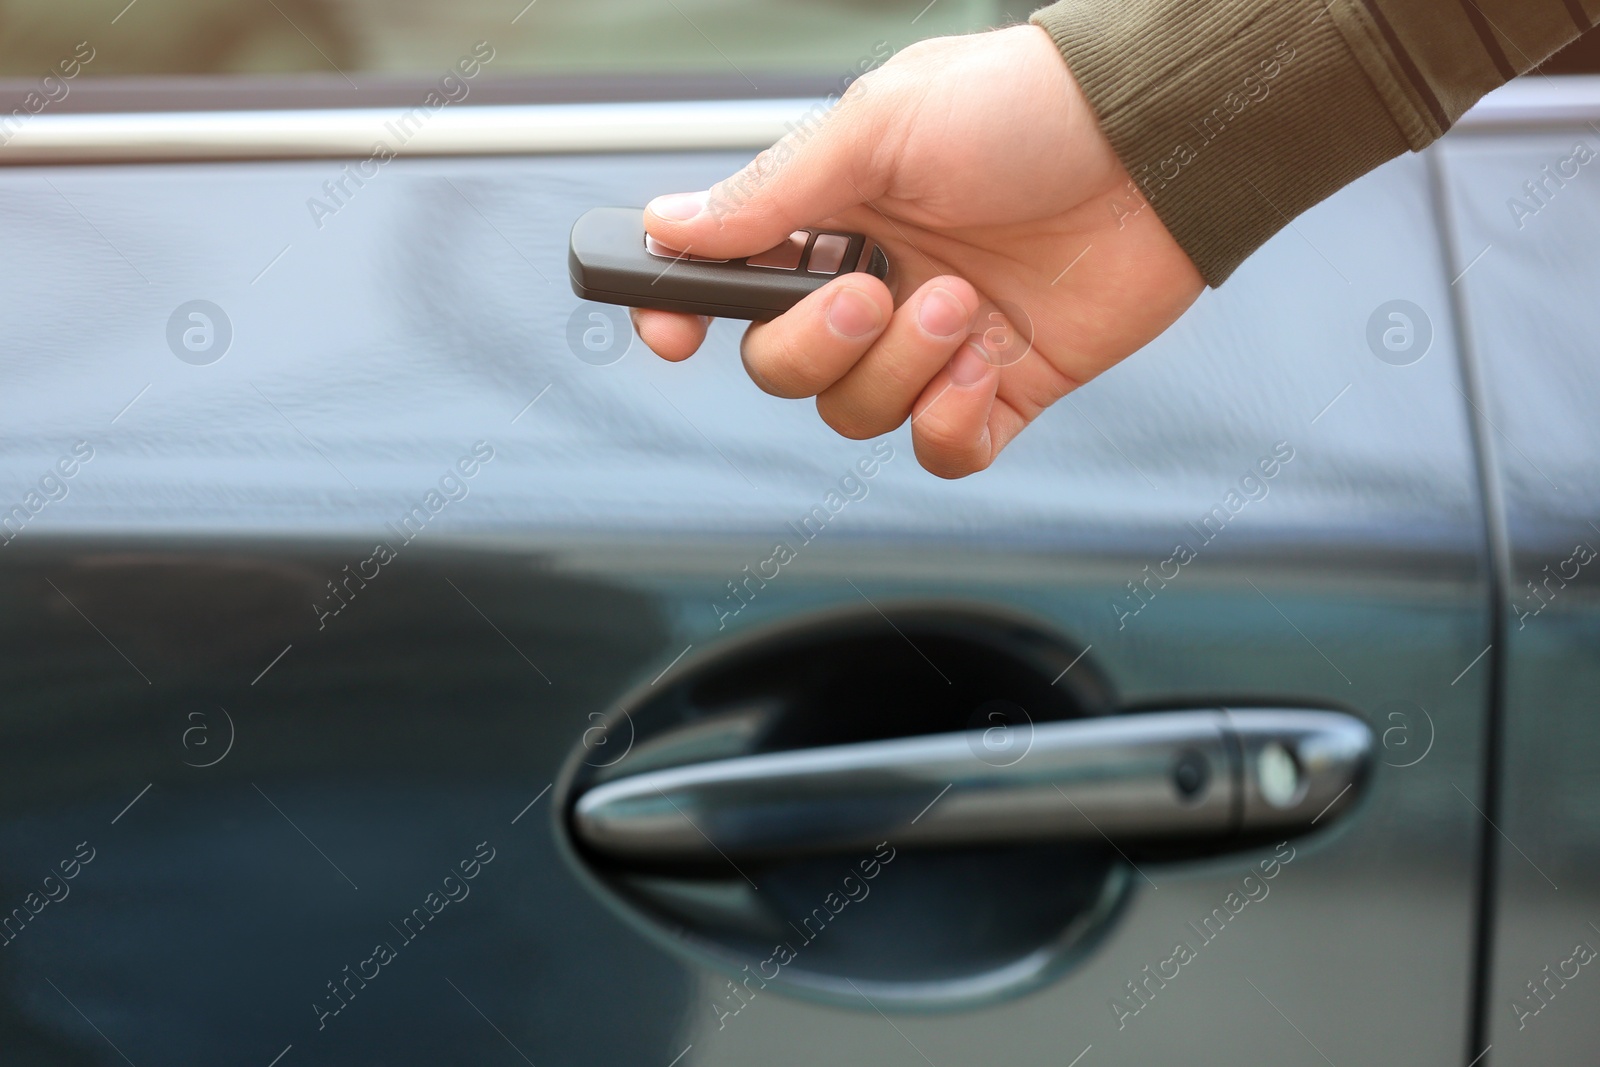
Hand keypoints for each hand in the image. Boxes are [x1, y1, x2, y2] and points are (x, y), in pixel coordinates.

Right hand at [634, 24, 1203, 478]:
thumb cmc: (1026, 107)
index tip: (673, 334)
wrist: (1159, 142)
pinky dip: (949, 422)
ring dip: (900, 371)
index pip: (731, 283)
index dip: (687, 314)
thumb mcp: (881, 128)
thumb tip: (672, 228)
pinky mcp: (1003, 385)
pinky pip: (942, 450)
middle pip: (784, 368)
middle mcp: (874, 281)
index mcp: (830, 216)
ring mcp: (935, 341)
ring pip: (859, 414)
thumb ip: (773, 193)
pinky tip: (985, 362)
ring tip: (964, 303)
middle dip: (815, 347)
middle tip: (873, 293)